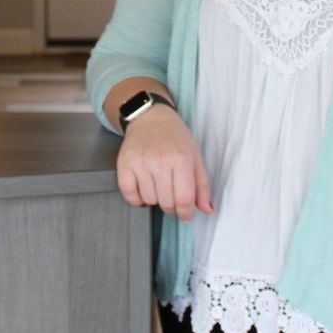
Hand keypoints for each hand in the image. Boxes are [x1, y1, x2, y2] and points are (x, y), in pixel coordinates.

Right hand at [116, 107, 213, 221]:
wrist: (151, 118)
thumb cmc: (175, 137)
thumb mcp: (195, 156)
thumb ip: (202, 185)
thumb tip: (207, 210)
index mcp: (181, 159)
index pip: (184, 199)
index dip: (186, 213)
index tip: (186, 215)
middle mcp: (160, 161)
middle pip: (166, 203)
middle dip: (172, 205)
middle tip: (172, 193)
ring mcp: (141, 163)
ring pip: (149, 201)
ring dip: (155, 199)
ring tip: (158, 183)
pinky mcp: (124, 164)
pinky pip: (130, 196)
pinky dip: (137, 199)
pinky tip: (144, 189)